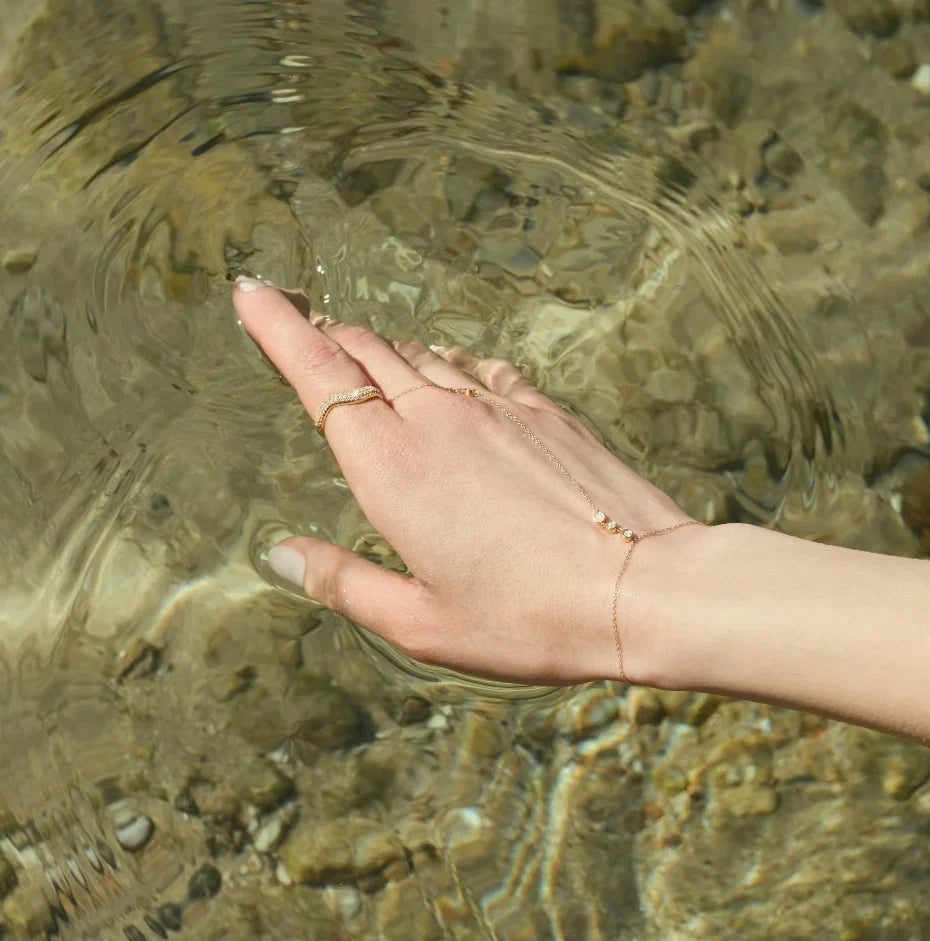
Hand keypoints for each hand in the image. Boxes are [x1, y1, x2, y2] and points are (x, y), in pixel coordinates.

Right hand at [232, 277, 699, 686]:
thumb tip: (281, 553)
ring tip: (365, 351)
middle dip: (326, 334)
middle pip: (366, 350)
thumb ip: (343, 583)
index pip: (318, 371)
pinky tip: (452, 373)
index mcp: (390, 466)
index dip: (277, 326)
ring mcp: (497, 407)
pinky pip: (482, 368)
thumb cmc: (528, 619)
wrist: (640, 588)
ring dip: (385, 349)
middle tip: (301, 323)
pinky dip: (451, 364)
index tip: (251, 292)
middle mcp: (437, 418)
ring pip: (422, 355)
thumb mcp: (421, 622)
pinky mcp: (545, 411)